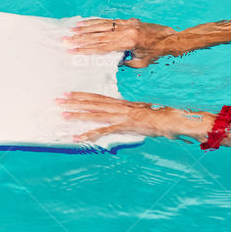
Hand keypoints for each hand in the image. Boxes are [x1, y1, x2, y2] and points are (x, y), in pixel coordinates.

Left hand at [58, 92, 211, 141]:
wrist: (172, 120)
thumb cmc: (160, 118)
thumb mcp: (143, 114)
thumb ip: (131, 115)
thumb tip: (123, 118)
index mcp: (123, 104)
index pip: (99, 97)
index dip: (83, 95)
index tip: (69, 93)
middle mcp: (120, 107)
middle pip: (93, 103)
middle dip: (74, 101)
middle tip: (57, 100)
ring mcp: (121, 116)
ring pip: (95, 114)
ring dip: (78, 114)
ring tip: (62, 114)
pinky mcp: (124, 126)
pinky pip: (103, 131)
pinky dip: (89, 134)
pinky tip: (77, 138)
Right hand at [64, 18, 176, 67]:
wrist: (171, 38)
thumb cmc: (157, 53)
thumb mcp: (141, 63)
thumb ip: (125, 62)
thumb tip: (112, 60)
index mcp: (129, 42)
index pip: (103, 46)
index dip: (87, 48)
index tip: (74, 50)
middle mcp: (126, 30)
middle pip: (99, 35)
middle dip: (81, 38)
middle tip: (66, 40)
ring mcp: (127, 23)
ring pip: (102, 25)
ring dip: (86, 28)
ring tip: (72, 30)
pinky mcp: (128, 20)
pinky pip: (109, 21)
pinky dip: (96, 22)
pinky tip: (86, 23)